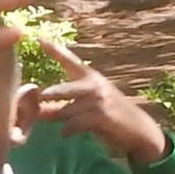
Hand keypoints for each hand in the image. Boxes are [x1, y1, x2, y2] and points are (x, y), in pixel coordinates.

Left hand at [36, 40, 166, 164]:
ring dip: (55, 119)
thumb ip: (66, 106)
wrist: (138, 129)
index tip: (39, 38)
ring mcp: (98, 100)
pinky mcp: (102, 116)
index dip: (55, 50)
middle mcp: (94, 85)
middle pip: (62, 90)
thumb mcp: (89, 106)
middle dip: (47, 96)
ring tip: (49, 122)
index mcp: (91, 77)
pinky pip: (75, 124)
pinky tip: (64, 134)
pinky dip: (67, 130)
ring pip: (66, 110)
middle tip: (36, 100)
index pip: (70, 60)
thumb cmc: (110, 117)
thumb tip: (38, 111)